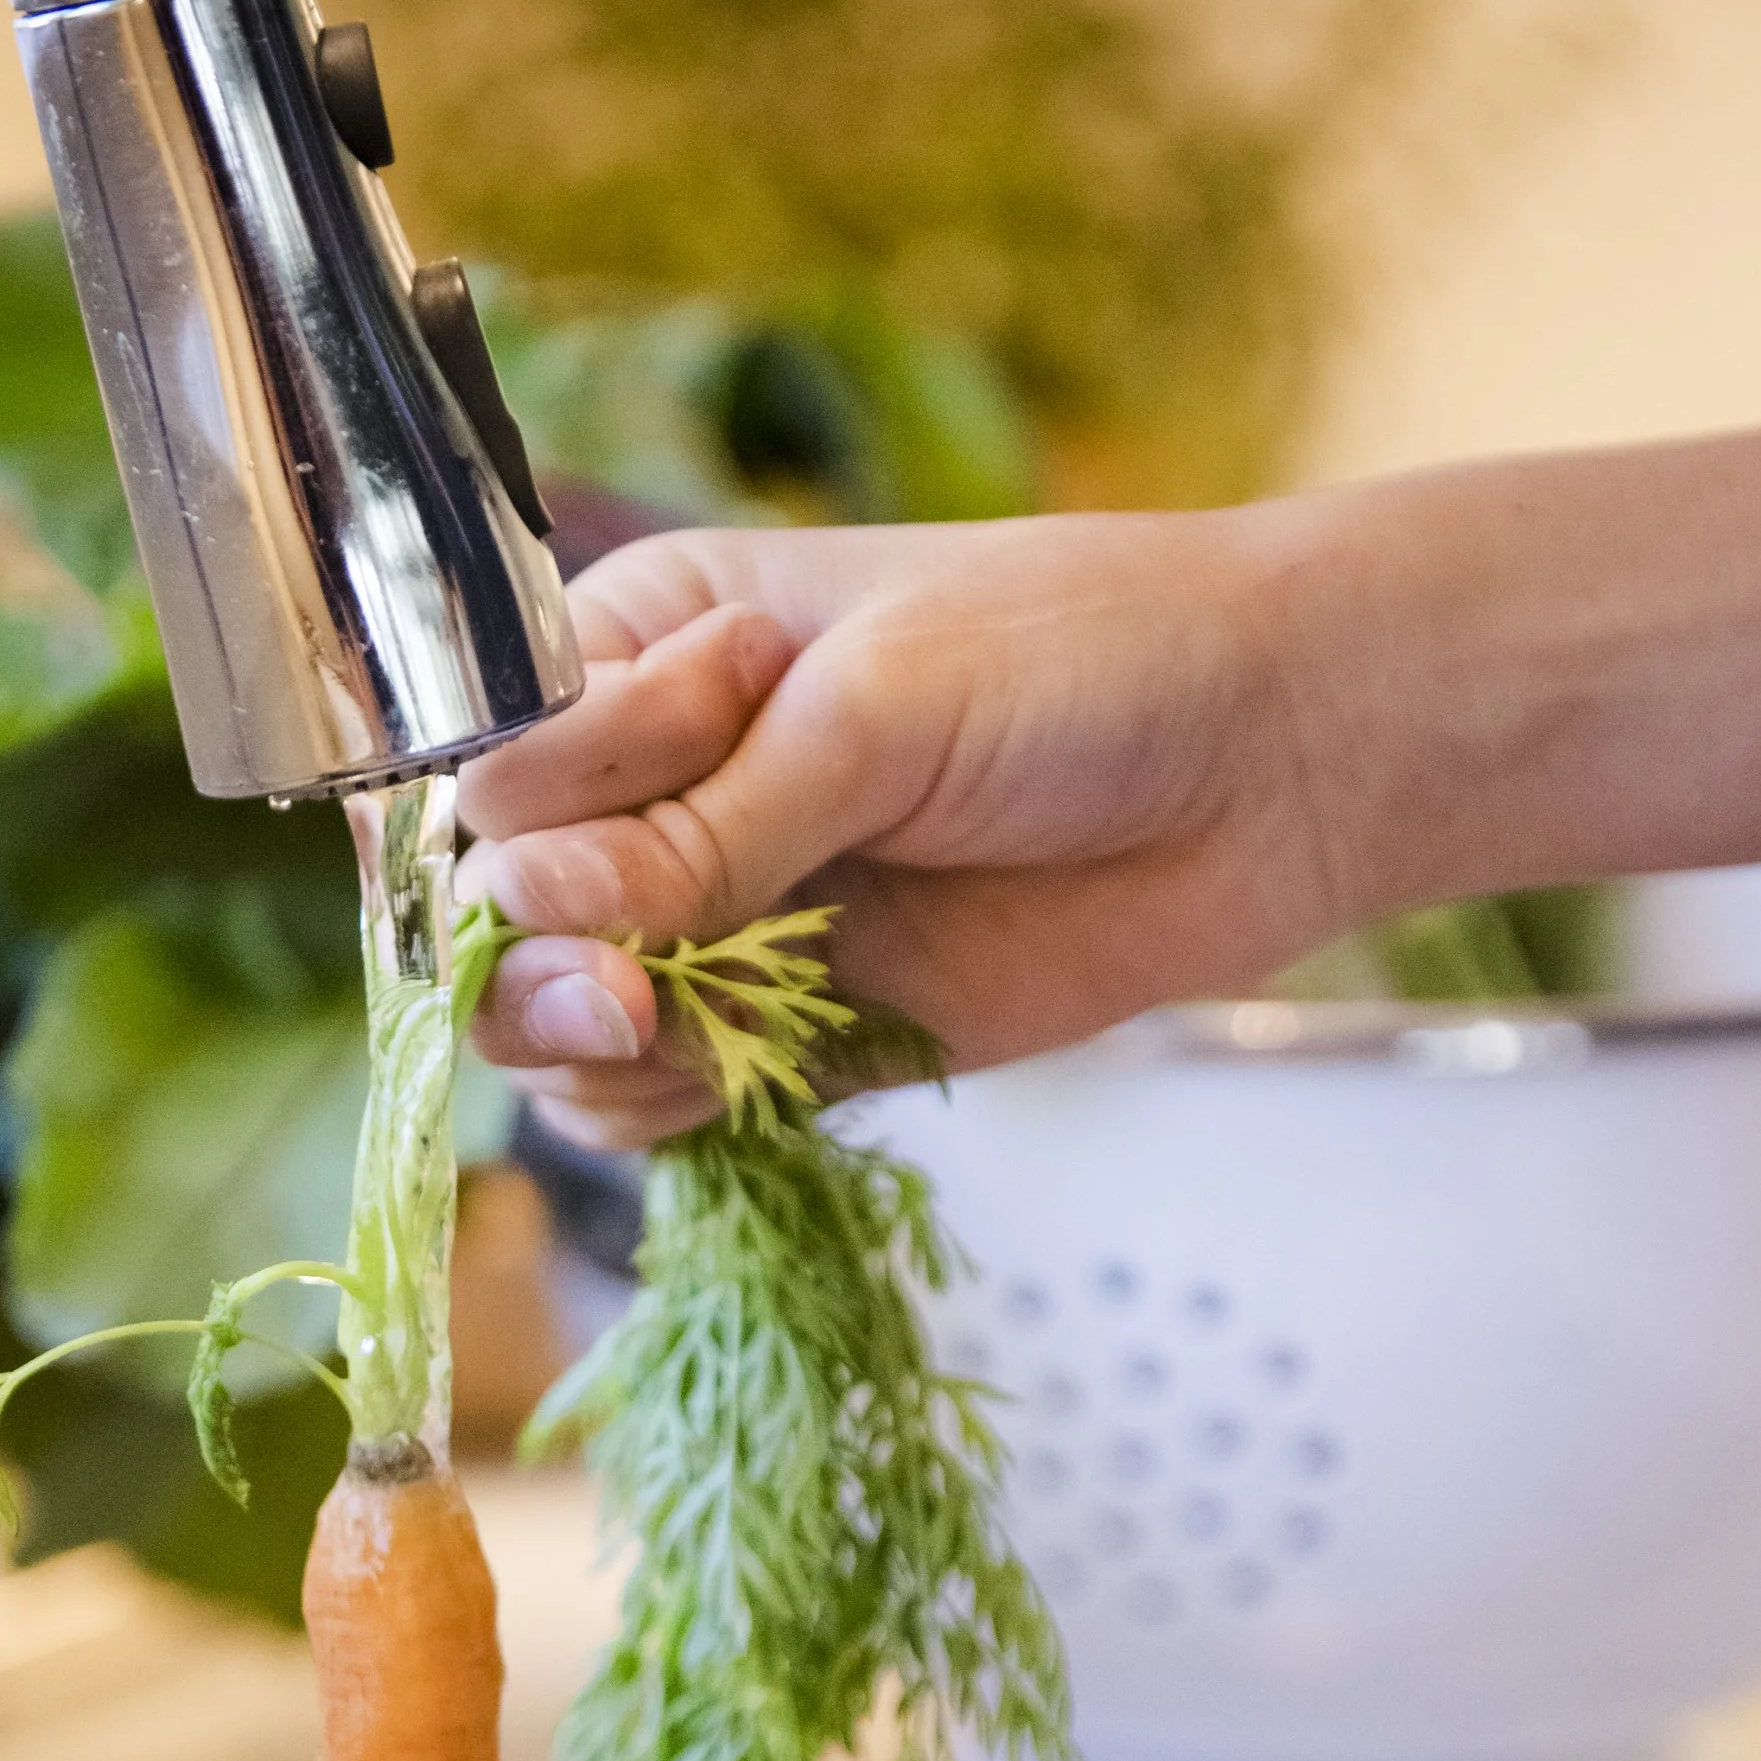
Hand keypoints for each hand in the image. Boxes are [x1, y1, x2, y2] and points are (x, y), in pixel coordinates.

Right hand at [455, 513, 1333, 1146]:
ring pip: (566, 1025)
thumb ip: (703, 821)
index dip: (524, 817)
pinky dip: (667, 1110)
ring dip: (593, 1050)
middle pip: (502, 911)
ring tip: (675, 1023)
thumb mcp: (873, 708)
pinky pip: (667, 1100)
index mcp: (649, 650)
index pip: (494, 762)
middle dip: (535, 963)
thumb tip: (523, 903)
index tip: (625, 817)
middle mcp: (665, 789)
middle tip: (635, 987)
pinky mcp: (803, 1031)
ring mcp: (731, 918)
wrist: (1266, 766)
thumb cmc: (1079, 664)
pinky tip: (731, 1079)